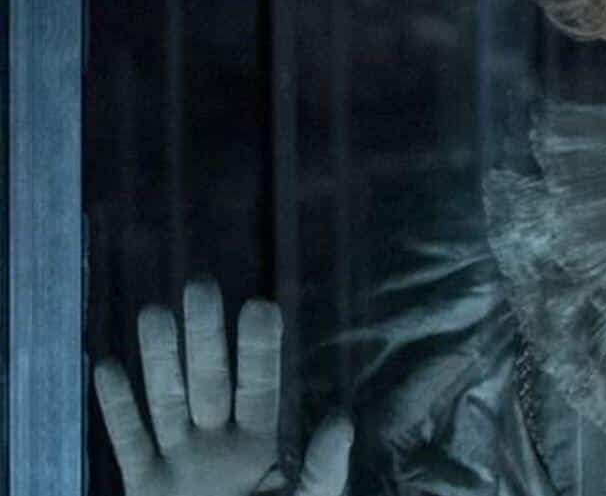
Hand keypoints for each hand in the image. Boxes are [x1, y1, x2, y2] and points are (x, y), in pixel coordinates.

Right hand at [94, 278, 352, 495]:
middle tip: (201, 284)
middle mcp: (219, 443)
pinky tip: (109, 366)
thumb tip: (341, 419)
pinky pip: (128, 441)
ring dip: (159, 359)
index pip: (261, 386)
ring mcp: (178, 462)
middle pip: (210, 380)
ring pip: (166, 400)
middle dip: (206, 335)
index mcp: (263, 444)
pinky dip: (116, 408)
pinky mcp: (143, 486)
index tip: (260, 305)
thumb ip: (323, 469)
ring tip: (155, 311)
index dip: (259, 348)